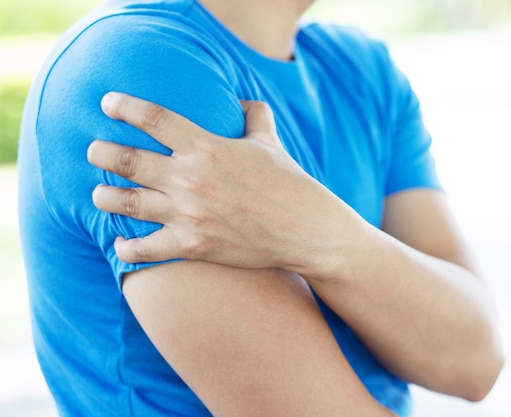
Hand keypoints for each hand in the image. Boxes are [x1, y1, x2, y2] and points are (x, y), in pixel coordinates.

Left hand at [88, 92, 356, 273]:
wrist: (304, 230)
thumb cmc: (287, 182)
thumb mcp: (269, 142)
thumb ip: (254, 115)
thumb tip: (244, 102)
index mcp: (207, 147)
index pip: (153, 118)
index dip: (123, 106)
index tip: (108, 104)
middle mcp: (191, 179)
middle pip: (127, 160)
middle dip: (101, 154)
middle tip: (94, 153)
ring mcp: (189, 214)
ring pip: (126, 203)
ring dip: (105, 197)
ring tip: (99, 194)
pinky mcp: (193, 246)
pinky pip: (145, 248)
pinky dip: (127, 246)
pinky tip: (121, 243)